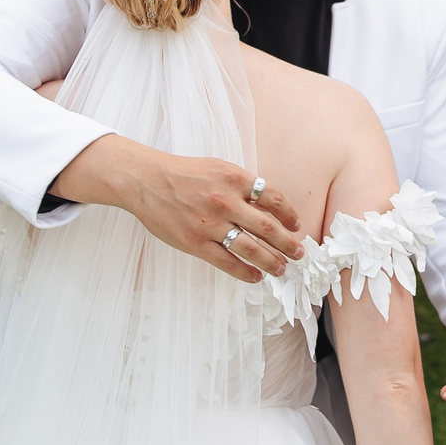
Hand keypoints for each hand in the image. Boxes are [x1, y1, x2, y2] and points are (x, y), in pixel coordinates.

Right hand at [50, 134, 303, 282]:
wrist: (146, 181)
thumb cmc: (183, 174)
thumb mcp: (218, 168)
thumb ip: (242, 185)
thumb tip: (268, 205)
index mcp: (234, 178)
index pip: (274, 198)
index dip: (289, 214)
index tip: (297, 225)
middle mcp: (226, 201)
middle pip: (268, 227)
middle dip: (288, 243)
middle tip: (299, 253)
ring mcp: (211, 224)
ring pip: (251, 248)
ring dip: (272, 261)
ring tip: (282, 269)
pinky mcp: (196, 242)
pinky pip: (227, 262)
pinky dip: (245, 272)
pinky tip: (255, 276)